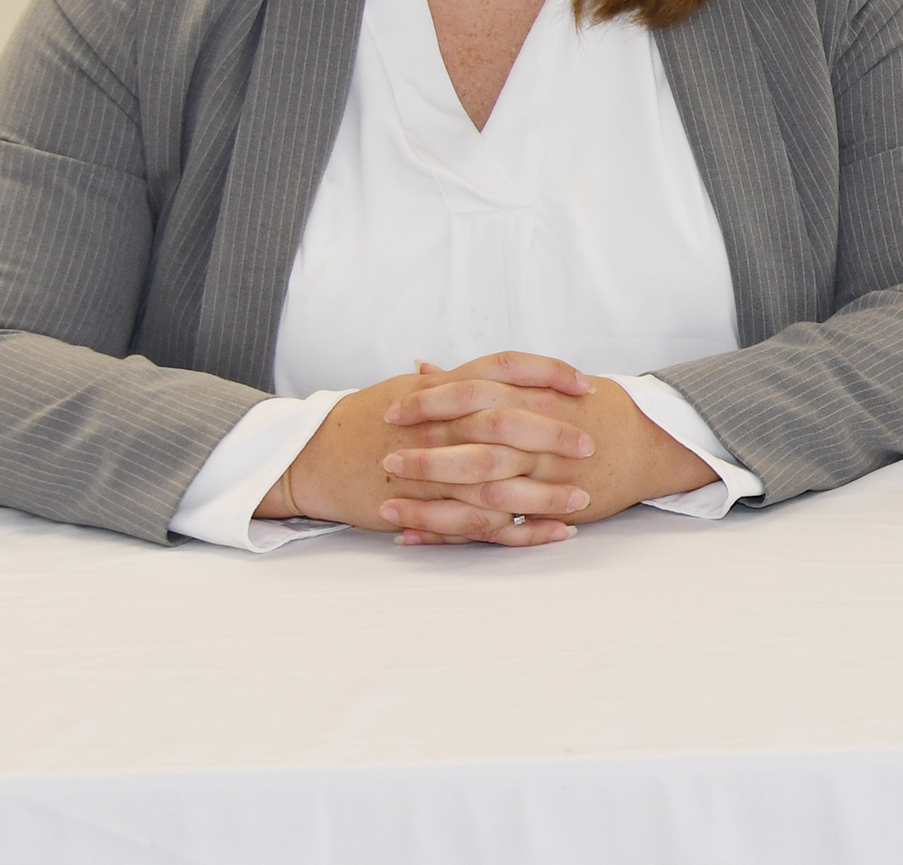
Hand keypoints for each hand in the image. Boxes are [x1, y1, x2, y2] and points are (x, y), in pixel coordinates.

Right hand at [261, 354, 594, 546]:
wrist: (311, 456)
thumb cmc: (366, 419)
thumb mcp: (413, 390)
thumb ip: (462, 380)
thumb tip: (508, 371)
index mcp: (441, 389)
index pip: (506, 369)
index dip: (549, 374)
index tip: (586, 384)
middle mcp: (438, 425)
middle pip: (507, 424)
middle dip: (553, 434)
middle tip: (591, 443)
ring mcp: (430, 468)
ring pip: (498, 480)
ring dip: (544, 492)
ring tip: (582, 498)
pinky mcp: (422, 507)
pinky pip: (477, 522)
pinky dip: (518, 529)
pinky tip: (551, 533)